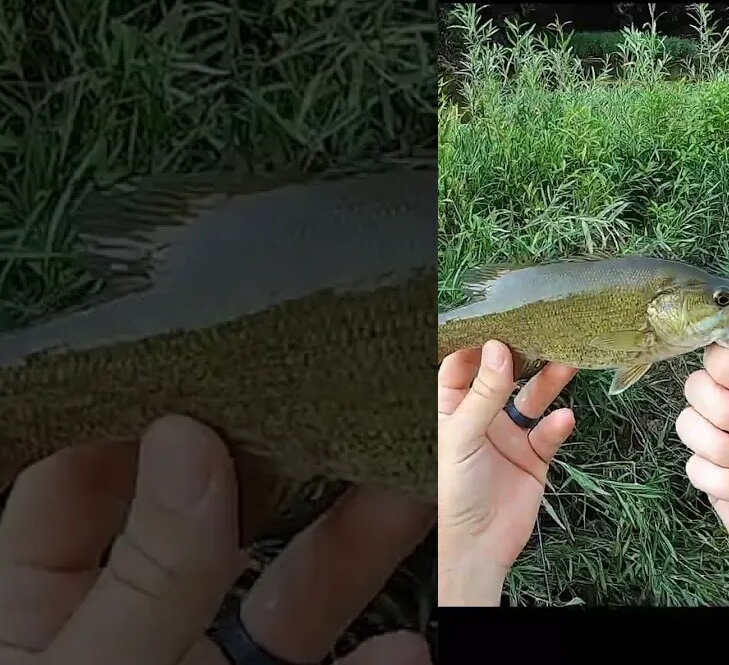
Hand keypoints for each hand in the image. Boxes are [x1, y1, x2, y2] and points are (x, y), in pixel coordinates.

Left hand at [0, 414, 434, 664]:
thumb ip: (143, 574)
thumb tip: (186, 436)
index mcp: (41, 616)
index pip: (73, 487)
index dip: (132, 423)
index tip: (206, 366)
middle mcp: (132, 633)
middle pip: (212, 523)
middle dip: (279, 461)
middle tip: (337, 395)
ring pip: (290, 593)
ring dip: (357, 541)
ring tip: (413, 483)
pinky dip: (378, 664)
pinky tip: (409, 650)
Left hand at [436, 341, 576, 605]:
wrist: (478, 546)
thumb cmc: (455, 490)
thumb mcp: (463, 435)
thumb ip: (485, 392)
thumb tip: (499, 347)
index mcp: (451, 407)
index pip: (463, 363)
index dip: (481, 342)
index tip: (504, 319)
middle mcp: (481, 416)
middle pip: (505, 375)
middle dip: (524, 355)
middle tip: (546, 331)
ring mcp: (508, 435)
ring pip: (533, 397)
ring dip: (549, 382)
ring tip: (567, 363)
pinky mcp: (533, 456)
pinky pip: (549, 432)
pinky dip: (558, 424)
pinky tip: (564, 419)